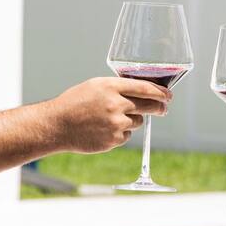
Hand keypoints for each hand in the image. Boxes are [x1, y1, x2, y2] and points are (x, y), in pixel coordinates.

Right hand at [48, 77, 169, 153]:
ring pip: (137, 121)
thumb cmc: (75, 103)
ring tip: (110, 118)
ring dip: (131, 120)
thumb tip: (143, 91)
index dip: (160, 92)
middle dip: (159, 107)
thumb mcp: (95, 86)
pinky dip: (120, 133)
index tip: (168, 95)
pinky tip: (104, 129)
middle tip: (163, 108)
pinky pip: (127, 135)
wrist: (57, 125)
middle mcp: (115, 104)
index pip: (144, 88)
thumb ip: (118, 87)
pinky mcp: (114, 140)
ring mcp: (115, 123)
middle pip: (149, 106)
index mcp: (111, 87)